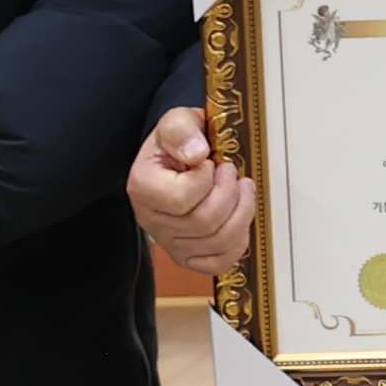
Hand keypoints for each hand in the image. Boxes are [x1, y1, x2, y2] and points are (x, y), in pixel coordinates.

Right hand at [126, 105, 257, 279]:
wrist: (181, 154)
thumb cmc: (180, 141)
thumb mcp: (177, 122)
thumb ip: (181, 130)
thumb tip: (196, 153)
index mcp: (143, 186)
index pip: (181, 198)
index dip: (206, 179)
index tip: (211, 162)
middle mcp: (151, 219)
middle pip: (203, 223)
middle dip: (230, 195)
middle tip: (233, 174)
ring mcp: (169, 241)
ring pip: (216, 243)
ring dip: (241, 214)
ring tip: (241, 190)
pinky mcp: (187, 255)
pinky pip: (216, 263)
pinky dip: (237, 244)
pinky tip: (239, 219)